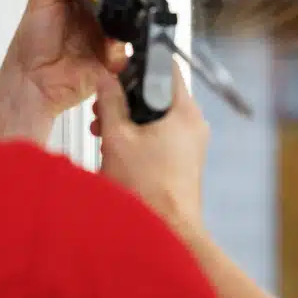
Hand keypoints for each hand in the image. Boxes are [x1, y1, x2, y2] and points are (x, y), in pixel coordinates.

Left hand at [0, 0, 127, 145]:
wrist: (31, 82)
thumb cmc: (30, 45)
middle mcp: (94, 17)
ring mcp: (104, 39)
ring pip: (129, 22)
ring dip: (130, 16)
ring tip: (125, 13)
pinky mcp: (111, 61)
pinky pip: (127, 51)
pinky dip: (123, 47)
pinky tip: (112, 45)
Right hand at [91, 62, 209, 230]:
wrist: (164, 233)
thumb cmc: (147, 192)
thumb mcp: (117, 138)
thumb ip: (110, 101)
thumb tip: (106, 79)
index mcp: (184, 112)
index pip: (166, 68)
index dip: (137, 64)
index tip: (118, 69)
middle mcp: (194, 125)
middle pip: (159, 93)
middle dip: (127, 97)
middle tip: (104, 106)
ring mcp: (191, 145)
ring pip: (157, 116)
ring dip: (129, 118)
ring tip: (105, 130)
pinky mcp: (184, 161)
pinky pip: (161, 136)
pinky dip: (139, 136)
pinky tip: (117, 148)